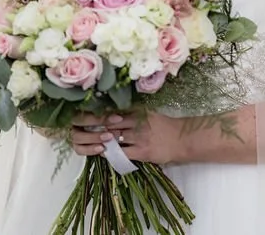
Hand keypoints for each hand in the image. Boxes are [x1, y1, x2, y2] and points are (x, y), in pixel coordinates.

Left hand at [70, 111, 188, 165]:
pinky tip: (104, 154)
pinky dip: (112, 153)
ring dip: (102, 141)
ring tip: (91, 142)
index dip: (100, 116)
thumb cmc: (165, 126)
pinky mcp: (142, 152)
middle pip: (111, 125)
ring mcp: (139, 138)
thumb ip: (134, 112)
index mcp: (138, 113)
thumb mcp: (150, 114)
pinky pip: (122, 153)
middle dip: (97, 128)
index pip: (115, 113)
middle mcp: (137, 123)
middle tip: (83, 129)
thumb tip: (116, 111)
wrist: (181, 139)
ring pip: (115, 139)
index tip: (86, 116)